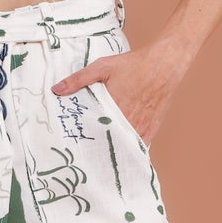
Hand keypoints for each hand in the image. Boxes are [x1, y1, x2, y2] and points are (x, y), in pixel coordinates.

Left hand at [51, 43, 179, 146]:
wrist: (164, 65)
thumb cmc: (134, 65)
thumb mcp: (102, 67)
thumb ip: (78, 79)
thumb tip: (57, 89)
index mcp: (112, 108)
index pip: (92, 129)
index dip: (82, 136)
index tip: (72, 141)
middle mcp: (126, 121)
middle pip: (106, 140)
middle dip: (95, 145)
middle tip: (82, 153)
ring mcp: (140, 127)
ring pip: (122, 146)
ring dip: (111, 150)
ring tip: (98, 157)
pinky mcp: (151, 130)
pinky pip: (138, 147)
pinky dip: (128, 150)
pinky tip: (119, 154)